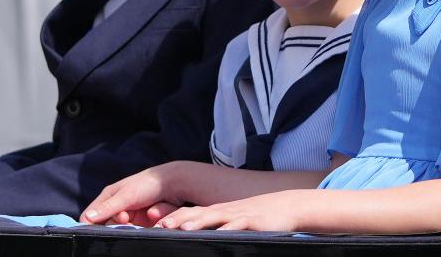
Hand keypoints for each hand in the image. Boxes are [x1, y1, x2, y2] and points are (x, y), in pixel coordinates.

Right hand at [81, 162, 183, 224]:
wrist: (174, 183)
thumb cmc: (148, 184)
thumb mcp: (127, 195)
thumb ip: (108, 207)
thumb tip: (87, 218)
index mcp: (109, 196)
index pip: (90, 215)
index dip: (93, 223)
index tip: (102, 225)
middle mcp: (117, 205)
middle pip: (105, 225)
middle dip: (115, 223)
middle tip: (125, 218)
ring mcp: (128, 214)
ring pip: (119, 229)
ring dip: (127, 226)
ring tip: (135, 217)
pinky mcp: (139, 222)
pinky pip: (132, 230)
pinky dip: (137, 227)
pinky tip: (146, 218)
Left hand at [157, 191, 301, 231]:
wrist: (286, 206)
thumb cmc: (257, 217)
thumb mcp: (233, 220)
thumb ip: (216, 226)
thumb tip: (195, 234)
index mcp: (218, 211)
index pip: (191, 213)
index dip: (173, 218)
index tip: (154, 224)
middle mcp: (224, 211)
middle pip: (197, 214)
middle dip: (178, 220)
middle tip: (160, 226)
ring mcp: (238, 215)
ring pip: (214, 217)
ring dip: (197, 223)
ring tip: (181, 229)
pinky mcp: (254, 221)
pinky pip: (239, 225)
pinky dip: (228, 229)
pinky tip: (220, 234)